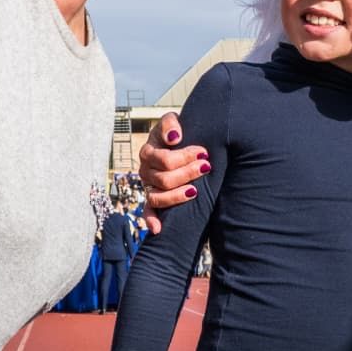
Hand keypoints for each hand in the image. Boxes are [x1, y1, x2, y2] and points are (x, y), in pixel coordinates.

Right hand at [136, 112, 207, 234]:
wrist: (178, 142)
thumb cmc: (176, 133)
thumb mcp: (171, 121)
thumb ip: (169, 123)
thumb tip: (174, 137)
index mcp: (148, 152)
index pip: (164, 160)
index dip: (185, 157)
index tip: (204, 152)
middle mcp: (145, 171)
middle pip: (164, 179)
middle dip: (187, 174)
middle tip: (205, 167)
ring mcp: (148, 186)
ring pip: (158, 197)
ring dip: (177, 196)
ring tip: (195, 190)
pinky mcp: (153, 199)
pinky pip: (148, 212)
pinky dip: (151, 221)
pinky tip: (158, 229)